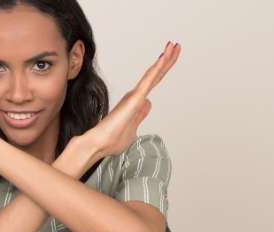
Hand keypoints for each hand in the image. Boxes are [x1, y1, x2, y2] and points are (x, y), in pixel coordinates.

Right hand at [84, 40, 181, 157]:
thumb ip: (141, 115)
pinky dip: (158, 68)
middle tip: (175, 45)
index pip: (153, 82)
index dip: (162, 69)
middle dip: (167, 59)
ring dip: (165, 59)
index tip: (170, 57)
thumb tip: (148, 103)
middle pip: (155, 74)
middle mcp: (135, 95)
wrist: (98, 145)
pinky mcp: (135, 98)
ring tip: (174, 45)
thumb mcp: (133, 128)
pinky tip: (164, 58)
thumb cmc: (111, 140)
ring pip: (153, 73)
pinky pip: (149, 80)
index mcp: (136, 102)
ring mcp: (135, 96)